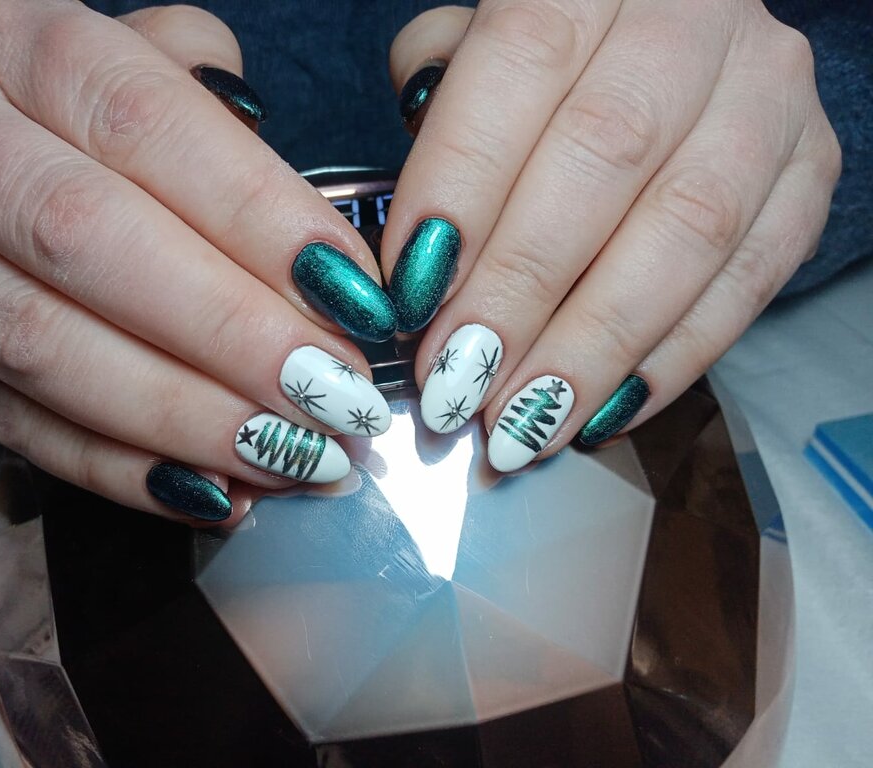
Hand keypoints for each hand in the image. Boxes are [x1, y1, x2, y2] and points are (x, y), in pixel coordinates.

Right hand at [0, 2, 397, 524]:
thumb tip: (327, 263)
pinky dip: (124, 471)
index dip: (261, 219)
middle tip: (333, 393)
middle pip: (88, 242)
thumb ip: (236, 136)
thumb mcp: (168, 70)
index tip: (354, 296)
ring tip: (293, 453)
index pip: (149, 126)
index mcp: (19, 42)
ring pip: (44, 349)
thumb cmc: (105, 122)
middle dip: (230, 334)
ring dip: (184, 418)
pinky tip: (217, 490)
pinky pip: (18, 427)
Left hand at [384, 0, 839, 470]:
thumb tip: (414, 251)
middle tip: (460, 381)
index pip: (520, 68)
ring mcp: (765, 94)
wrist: (681, 34)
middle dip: (522, 290)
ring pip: (688, 228)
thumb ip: (441, 114)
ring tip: (525, 421)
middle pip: (606, 156)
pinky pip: (752, 276)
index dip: (461, 188)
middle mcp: (692, 19)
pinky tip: (605, 409)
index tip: (411, 295)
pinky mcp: (810, 168)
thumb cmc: (553, 64)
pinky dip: (674, 356)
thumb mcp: (479, 47)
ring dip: (596, 344)